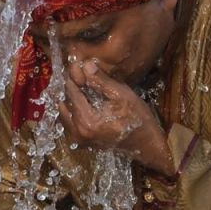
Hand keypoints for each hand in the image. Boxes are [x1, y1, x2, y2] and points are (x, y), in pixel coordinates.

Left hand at [56, 60, 174, 174]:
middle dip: (72, 90)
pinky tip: (87, 106)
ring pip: (64, 113)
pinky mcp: (81, 143)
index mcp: (86, 120)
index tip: (81, 69)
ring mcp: (78, 140)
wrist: (146, 144)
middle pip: (63, 102)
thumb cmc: (138, 119)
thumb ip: (101, 81)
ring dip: (71, 101)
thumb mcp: (122, 95)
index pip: (70, 91)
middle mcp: (77, 132)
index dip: (75, 77)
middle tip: (84, 81)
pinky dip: (74, 113)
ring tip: (86, 92)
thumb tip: (85, 65)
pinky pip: (69, 124)